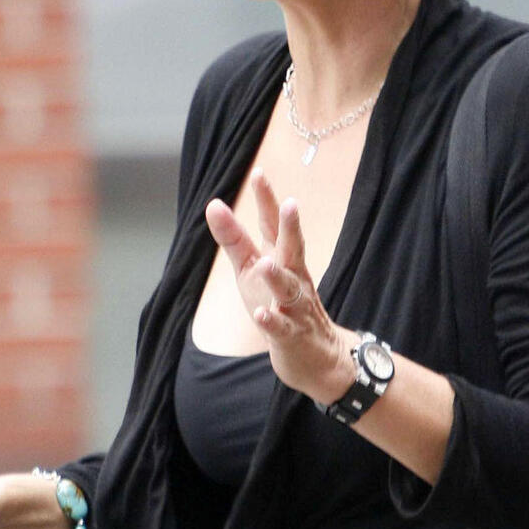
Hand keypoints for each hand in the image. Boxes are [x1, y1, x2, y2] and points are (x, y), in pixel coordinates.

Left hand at [205, 169, 353, 403]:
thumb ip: (234, 238)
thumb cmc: (278, 302)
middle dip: (291, 228)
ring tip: (266, 264)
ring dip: (277, 276)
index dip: (267, 201)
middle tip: (291, 204)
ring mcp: (295, 306)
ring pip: (288, 289)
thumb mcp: (252, 268)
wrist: (315, 354)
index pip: (273, 226)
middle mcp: (293, 277)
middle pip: (293, 249)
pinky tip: (261, 314)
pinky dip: (272, 320)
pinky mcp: (292, 335)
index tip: (259, 173)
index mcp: (282, 258)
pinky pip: (282, 327)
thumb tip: (213, 204)